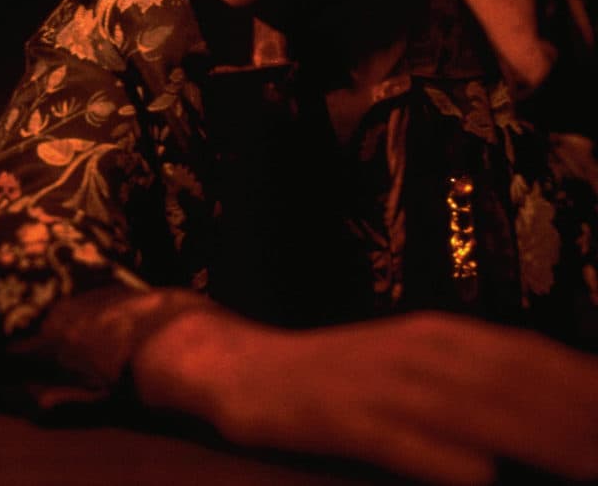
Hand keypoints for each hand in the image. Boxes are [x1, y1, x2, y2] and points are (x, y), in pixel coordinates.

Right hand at [133, 309, 597, 484]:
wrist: (244, 367)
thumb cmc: (342, 378)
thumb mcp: (414, 367)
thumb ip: (477, 383)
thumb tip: (553, 407)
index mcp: (441, 335)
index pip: (531, 357)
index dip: (583, 386)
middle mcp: (418, 351)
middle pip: (514, 385)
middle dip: (575, 418)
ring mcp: (379, 384)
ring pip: (470, 411)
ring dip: (534, 438)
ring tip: (586, 464)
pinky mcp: (339, 417)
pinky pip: (398, 439)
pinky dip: (440, 458)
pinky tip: (478, 477)